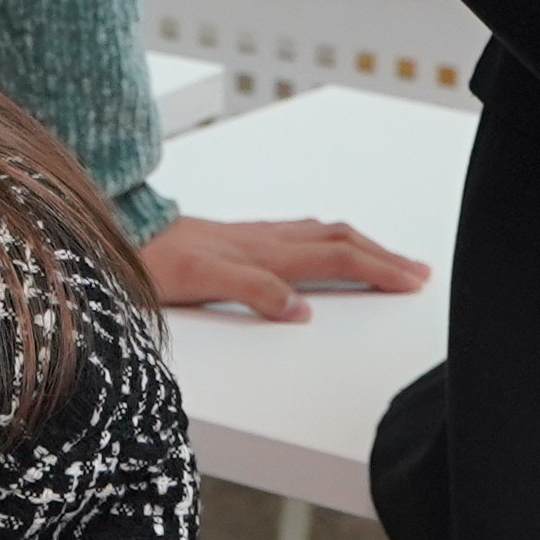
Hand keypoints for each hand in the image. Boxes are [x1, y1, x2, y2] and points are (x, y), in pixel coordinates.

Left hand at [140, 215, 429, 321]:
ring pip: (324, 234)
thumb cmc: (154, 259)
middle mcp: (267, 240)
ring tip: (387, 257)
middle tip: (418, 271)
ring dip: (363, 244)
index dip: (379, 270)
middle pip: (341, 241)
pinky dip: (330, 239)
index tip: (413, 282)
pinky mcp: (240, 238)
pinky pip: (301, 233)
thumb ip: (253, 291)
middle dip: (383, 256)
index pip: (338, 258)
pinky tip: (326, 245)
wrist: (121, 230)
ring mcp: (255, 236)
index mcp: (267, 253)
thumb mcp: (201, 281)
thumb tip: (301, 309)